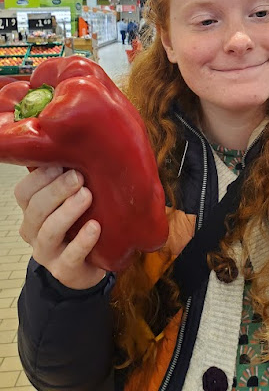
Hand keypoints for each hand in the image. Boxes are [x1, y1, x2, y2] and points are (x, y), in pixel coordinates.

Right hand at [14, 166, 105, 289]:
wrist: (88, 266)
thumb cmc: (80, 223)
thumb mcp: (72, 200)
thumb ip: (71, 179)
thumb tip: (84, 147)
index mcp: (33, 211)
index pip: (24, 192)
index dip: (39, 178)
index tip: (60, 164)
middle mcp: (34, 231)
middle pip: (35, 210)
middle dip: (56, 191)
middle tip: (78, 177)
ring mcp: (48, 253)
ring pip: (49, 232)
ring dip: (67, 211)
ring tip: (87, 196)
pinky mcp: (65, 270)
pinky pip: (70, 256)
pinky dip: (82, 240)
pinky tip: (95, 227)